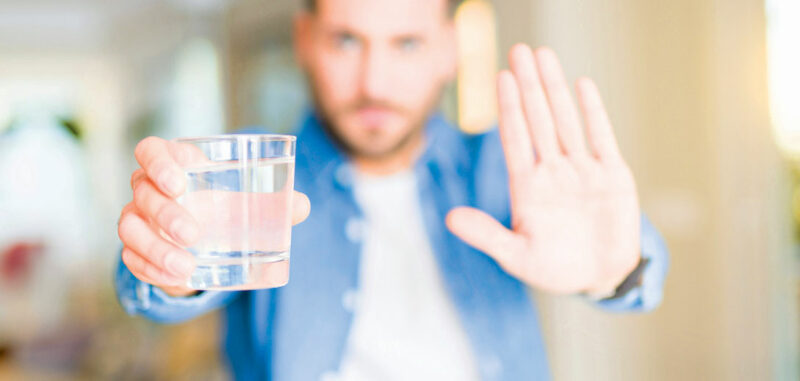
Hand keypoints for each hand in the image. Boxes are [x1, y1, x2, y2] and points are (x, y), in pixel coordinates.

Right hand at [117, 137, 310, 296]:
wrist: (204, 239)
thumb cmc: (224, 205)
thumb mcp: (247, 200)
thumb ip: (274, 201)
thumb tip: (301, 206)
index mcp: (173, 164)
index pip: (150, 151)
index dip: (158, 163)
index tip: (179, 183)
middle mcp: (147, 188)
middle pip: (143, 193)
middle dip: (165, 214)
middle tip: (193, 234)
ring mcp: (137, 218)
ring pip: (129, 228)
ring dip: (155, 248)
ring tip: (186, 267)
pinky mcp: (136, 248)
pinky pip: (131, 258)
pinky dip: (151, 269)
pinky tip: (176, 279)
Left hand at [446, 45, 639, 294]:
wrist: (600, 277)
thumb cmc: (554, 268)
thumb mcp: (517, 256)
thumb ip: (487, 235)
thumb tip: (450, 218)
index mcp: (528, 187)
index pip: (515, 138)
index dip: (508, 108)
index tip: (500, 77)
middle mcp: (553, 171)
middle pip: (538, 119)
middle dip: (529, 85)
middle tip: (519, 50)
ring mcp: (583, 170)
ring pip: (566, 121)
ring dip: (555, 88)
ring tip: (544, 55)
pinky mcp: (613, 175)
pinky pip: (602, 137)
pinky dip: (594, 112)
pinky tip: (583, 85)